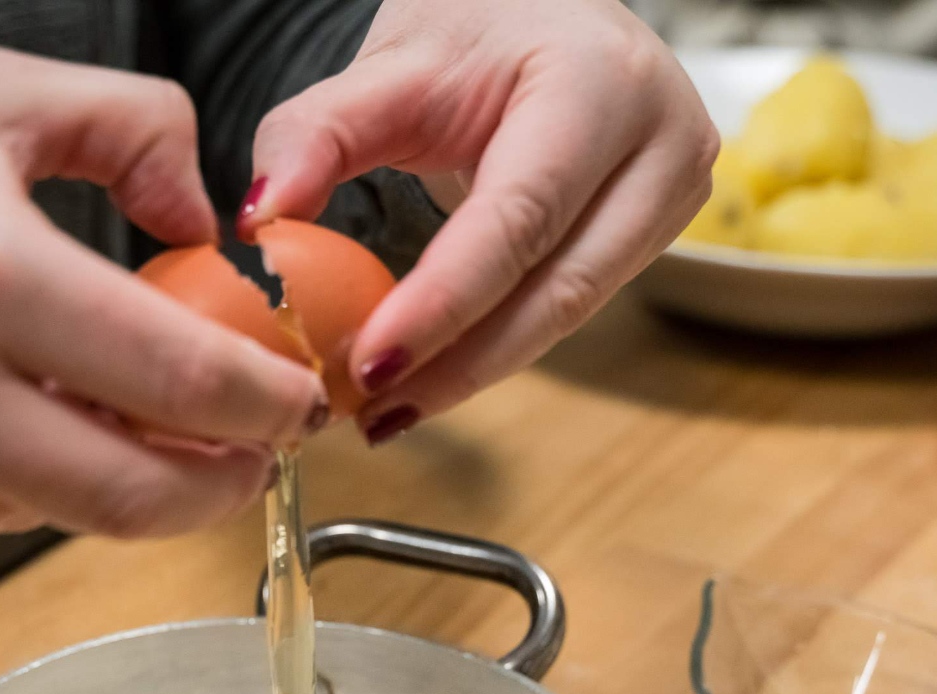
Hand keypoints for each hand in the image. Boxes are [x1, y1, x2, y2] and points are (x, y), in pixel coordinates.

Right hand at [0, 34, 327, 536]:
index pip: (178, 379)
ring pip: (57, 515)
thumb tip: (210, 225)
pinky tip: (53, 423)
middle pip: (130, 498)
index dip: (267, 406)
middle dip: (221, 487)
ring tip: (162, 429)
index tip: (300, 401)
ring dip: (130, 485)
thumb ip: (134, 135)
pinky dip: (40, 480)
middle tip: (258, 454)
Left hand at [237, 0, 714, 441]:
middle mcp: (660, 142)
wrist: (553, 15)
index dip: (444, 304)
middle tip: (370, 411)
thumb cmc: (479, 32)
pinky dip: (497, 346)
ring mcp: (676, 192)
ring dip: (474, 369)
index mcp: (599, 85)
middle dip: (458, 363)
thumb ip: (315, 134)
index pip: (518, 218)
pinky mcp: (664, 232)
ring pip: (568, 314)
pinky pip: (571, 308)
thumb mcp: (390, 65)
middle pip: (555, 290)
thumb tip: (261, 223)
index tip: (370, 366)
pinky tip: (435, 372)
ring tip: (388, 405)